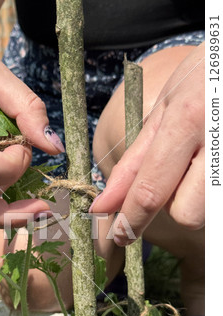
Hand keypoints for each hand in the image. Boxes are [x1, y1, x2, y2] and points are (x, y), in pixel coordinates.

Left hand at [90, 43, 204, 244]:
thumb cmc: (202, 81)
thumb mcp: (163, 112)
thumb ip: (134, 162)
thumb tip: (103, 204)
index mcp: (186, 120)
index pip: (151, 190)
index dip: (131, 220)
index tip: (119, 235)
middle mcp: (217, 140)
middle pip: (186, 213)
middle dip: (173, 204)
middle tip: (177, 173)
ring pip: (205, 211)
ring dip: (194, 198)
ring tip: (197, 163)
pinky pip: (218, 198)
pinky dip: (208, 187)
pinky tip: (208, 162)